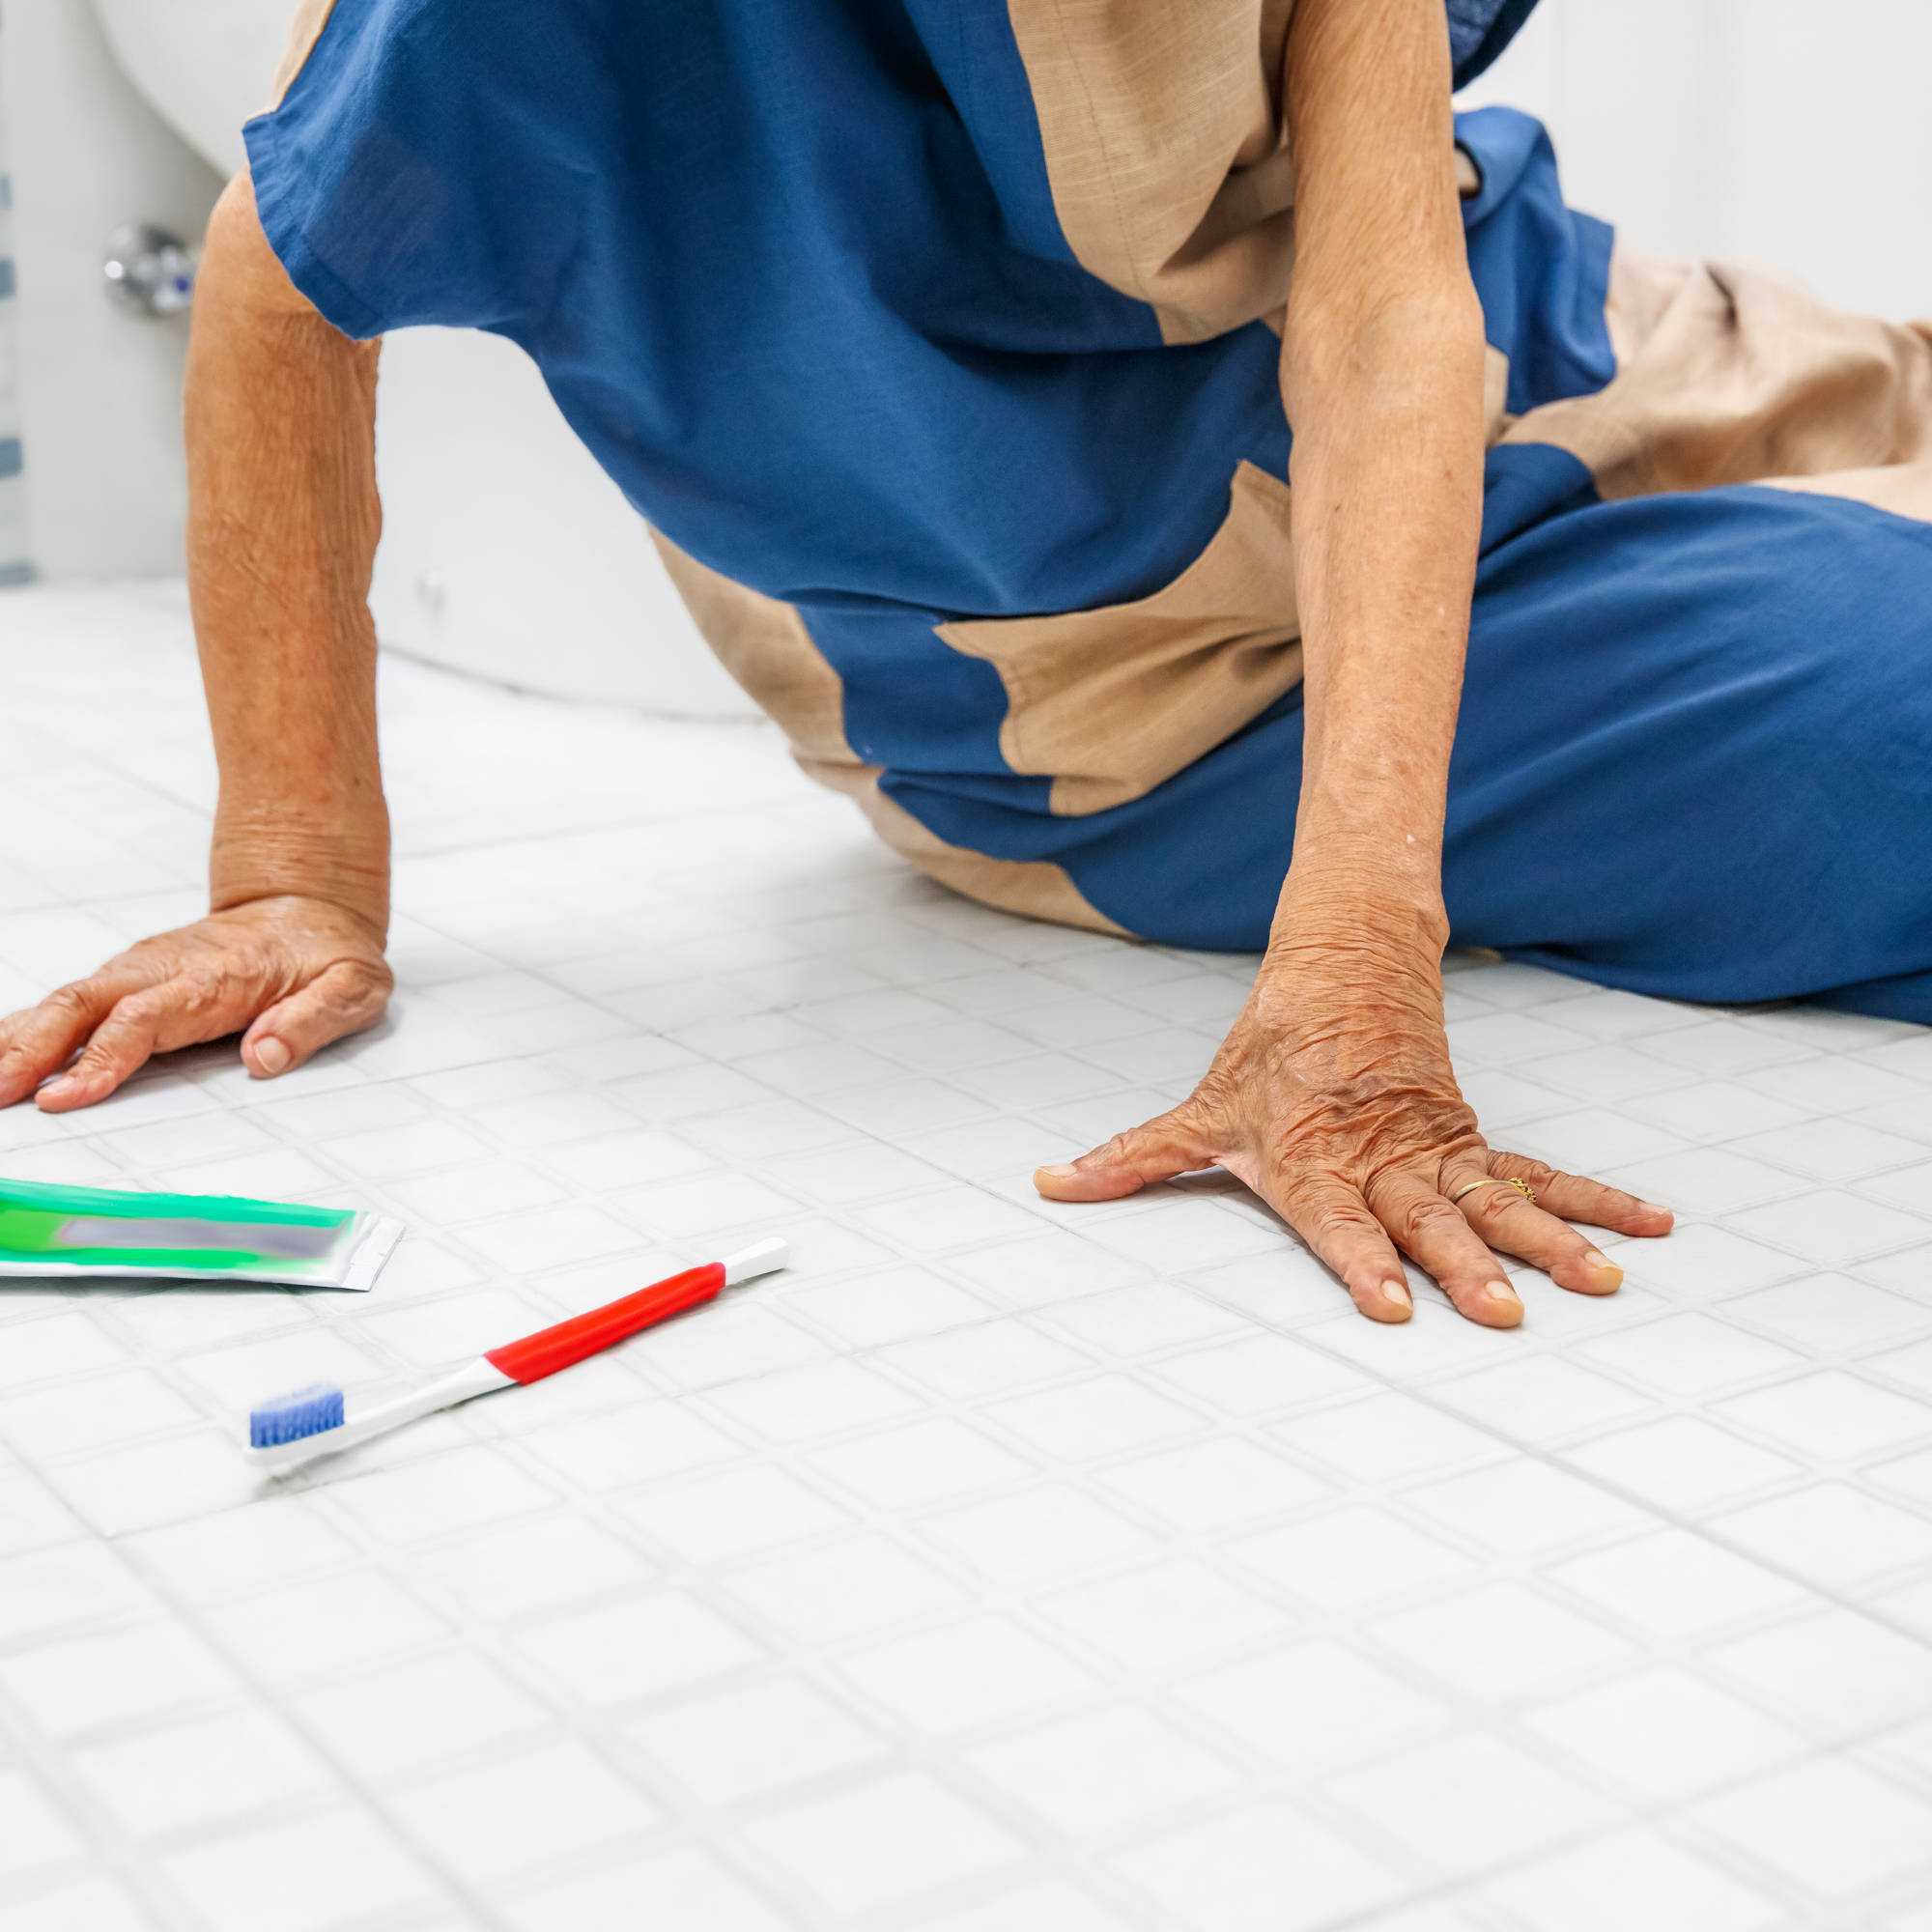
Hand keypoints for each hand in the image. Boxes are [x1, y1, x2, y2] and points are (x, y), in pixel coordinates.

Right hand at [0, 896, 391, 1111]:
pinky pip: (67, 1003)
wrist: (306, 904)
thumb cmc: (327, 952)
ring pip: (65, 1002)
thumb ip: (313, 1020)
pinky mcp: (127, 978)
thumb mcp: (353, 987)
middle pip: (84, 1006)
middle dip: (31, 1049)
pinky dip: (25, 1027)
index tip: (66, 1096)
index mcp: (215, 979)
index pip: (146, 1019)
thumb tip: (265, 1057)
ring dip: (15, 1040)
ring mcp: (139, 971)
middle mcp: (163, 970)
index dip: (104, 1058)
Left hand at [1034, 925, 1672, 1326]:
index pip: (1338, 1222)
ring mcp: (1436, 1150)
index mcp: (1315, 1160)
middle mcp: (1383, 1161)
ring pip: (1498, 1201)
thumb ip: (1135, 1159)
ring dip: (1551, 1242)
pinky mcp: (1473, 1139)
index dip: (1361, 1263)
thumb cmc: (1268, 1050)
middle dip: (1466, 1268)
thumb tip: (1051, 1183)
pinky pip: (1542, 1175)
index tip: (1388, 1308)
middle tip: (1503, 1314)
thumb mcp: (1202, 1108)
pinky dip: (1595, 1201)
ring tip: (1601, 1282)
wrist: (1341, 963)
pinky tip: (1649, 1230)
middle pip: (1429, 1220)